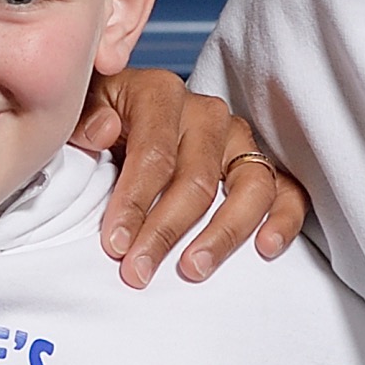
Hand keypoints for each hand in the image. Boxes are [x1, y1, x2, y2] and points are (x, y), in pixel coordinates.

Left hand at [85, 70, 305, 288]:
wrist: (123, 116)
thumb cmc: (99, 119)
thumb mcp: (79, 110)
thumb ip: (83, 117)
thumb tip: (106, 131)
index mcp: (160, 93)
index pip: (154, 154)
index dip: (134, 203)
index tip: (115, 245)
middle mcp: (206, 112)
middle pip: (197, 179)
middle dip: (165, 231)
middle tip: (139, 272)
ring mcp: (237, 138)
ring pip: (249, 186)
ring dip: (223, 233)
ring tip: (194, 269)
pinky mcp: (259, 162)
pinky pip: (285, 190)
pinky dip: (283, 219)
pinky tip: (266, 249)